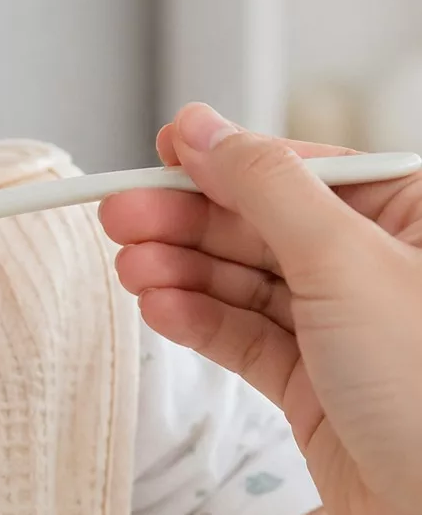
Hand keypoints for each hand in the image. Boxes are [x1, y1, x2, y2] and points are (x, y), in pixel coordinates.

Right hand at [100, 103, 421, 514]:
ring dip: (181, 271)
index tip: (158, 154)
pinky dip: (196, 321)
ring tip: (131, 267)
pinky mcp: (314, 385)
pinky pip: (242, 337)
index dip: (221, 160)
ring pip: (242, 281)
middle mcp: (375, 268)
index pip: (295, 171)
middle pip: (258, 224)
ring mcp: (343, 329)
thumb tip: (203, 129)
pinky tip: (161, 307)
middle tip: (121, 216)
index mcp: (410, 217)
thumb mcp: (345, 261)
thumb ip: (264, 186)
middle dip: (185, 220)